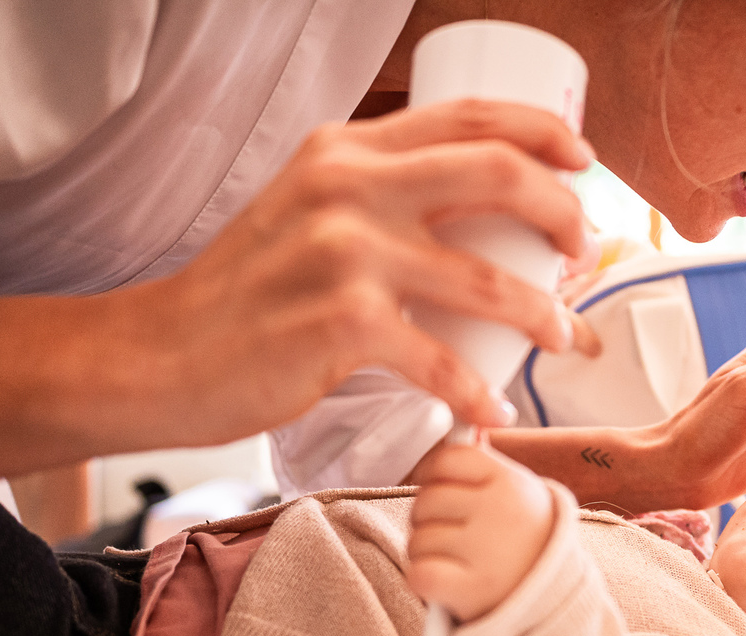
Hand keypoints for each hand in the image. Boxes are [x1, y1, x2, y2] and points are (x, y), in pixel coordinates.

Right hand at [142, 99, 592, 442]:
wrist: (161, 354)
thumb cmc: (245, 293)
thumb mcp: (306, 212)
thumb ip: (374, 197)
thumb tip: (474, 223)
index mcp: (347, 150)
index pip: (468, 115)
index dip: (544, 132)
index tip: (584, 163)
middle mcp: (348, 186)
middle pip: (498, 175)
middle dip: (563, 214)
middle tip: (584, 250)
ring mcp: (344, 254)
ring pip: (486, 280)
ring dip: (544, 315)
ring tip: (564, 338)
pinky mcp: (339, 324)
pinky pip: (442, 362)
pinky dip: (478, 393)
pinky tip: (492, 409)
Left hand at [407, 441, 554, 622]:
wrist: (558, 600)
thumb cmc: (529, 541)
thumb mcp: (522, 494)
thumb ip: (486, 466)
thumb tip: (461, 425)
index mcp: (511, 481)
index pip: (447, 459)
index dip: (434, 474)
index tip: (440, 489)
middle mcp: (499, 510)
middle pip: (426, 499)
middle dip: (430, 519)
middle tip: (453, 534)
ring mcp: (486, 550)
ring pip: (417, 539)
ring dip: (427, 553)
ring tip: (458, 561)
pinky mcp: (471, 589)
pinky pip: (418, 573)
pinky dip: (425, 582)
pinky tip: (447, 584)